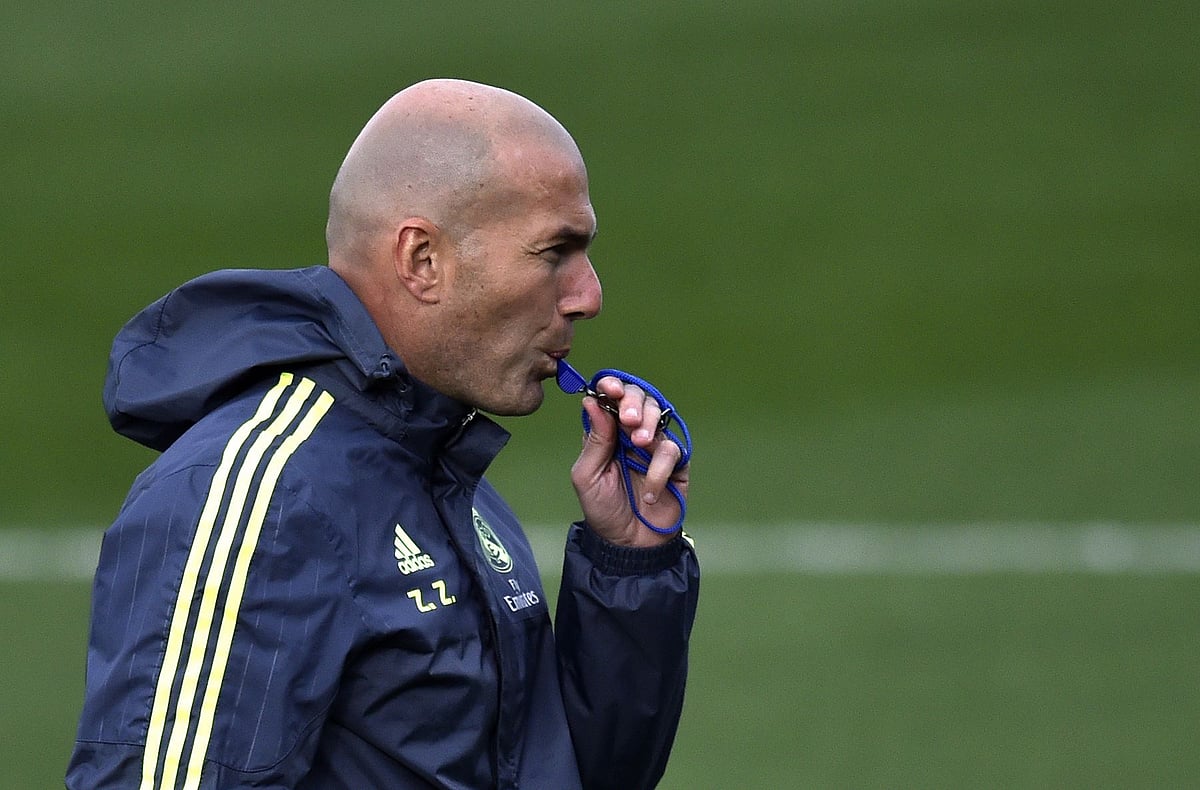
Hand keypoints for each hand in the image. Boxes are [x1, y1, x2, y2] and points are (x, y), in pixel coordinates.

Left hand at [570, 376, 688, 546]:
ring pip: (658, 416)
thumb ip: (594, 440)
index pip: (610, 398)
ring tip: (639, 443)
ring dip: (648, 425)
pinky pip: (671, 451)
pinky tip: (648, 492)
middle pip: (638, 398)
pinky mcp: (674, 464)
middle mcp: (629, 433)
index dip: (612, 386)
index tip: (609, 388)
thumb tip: (592, 401)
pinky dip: (658, 470)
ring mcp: (653, 447)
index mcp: (605, 432)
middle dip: (633, 402)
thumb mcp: (587, 476)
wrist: (628, 544)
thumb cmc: (603, 510)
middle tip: (628, 418)